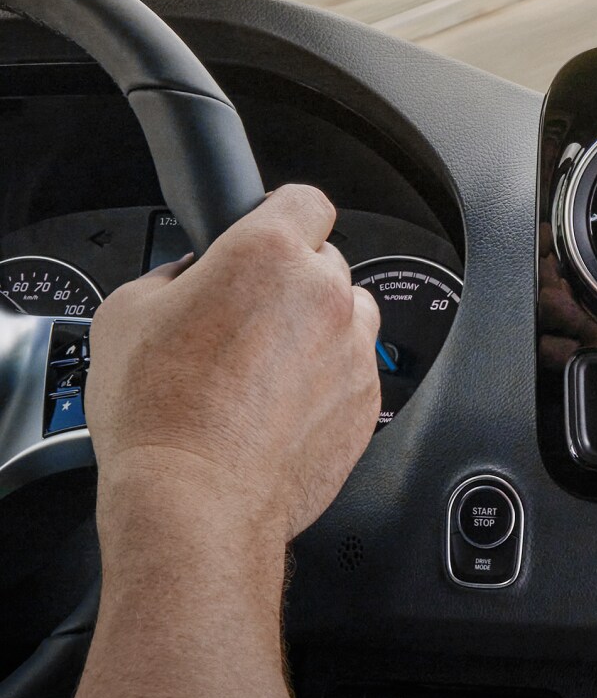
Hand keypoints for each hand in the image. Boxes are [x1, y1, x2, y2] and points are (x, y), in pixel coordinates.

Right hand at [85, 184, 381, 551]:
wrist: (196, 497)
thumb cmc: (159, 412)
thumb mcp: (127, 312)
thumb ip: (173, 275)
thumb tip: (190, 276)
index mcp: (267, 254)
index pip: (305, 200)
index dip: (283, 215)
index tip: (268, 230)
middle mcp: (324, 294)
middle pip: (325, 262)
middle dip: (291, 281)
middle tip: (245, 318)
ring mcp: (353, 347)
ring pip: (349, 316)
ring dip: (318, 329)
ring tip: (264, 368)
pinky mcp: (368, 399)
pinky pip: (354, 371)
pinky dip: (327, 381)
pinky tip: (280, 407)